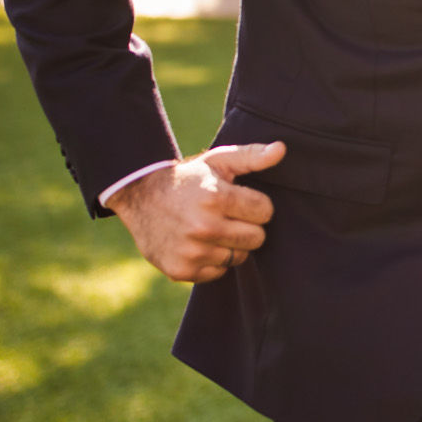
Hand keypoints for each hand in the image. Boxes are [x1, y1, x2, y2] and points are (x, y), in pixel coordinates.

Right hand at [105, 142, 286, 283]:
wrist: (139, 196)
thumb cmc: (189, 178)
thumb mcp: (218, 160)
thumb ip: (252, 156)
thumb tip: (281, 149)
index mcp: (215, 197)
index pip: (265, 212)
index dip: (256, 205)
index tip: (240, 201)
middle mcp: (203, 227)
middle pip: (257, 238)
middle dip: (248, 226)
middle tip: (227, 216)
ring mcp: (191, 251)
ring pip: (239, 257)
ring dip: (231, 245)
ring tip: (211, 228)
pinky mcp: (181, 270)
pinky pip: (218, 272)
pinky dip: (213, 261)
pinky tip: (199, 244)